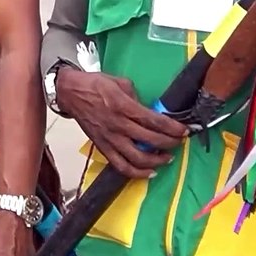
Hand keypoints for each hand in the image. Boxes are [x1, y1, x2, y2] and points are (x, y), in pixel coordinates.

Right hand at [55, 68, 187, 177]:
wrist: (70, 93)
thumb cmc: (96, 85)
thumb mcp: (120, 83)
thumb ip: (137, 98)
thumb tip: (149, 111)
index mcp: (123, 106)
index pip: (154, 121)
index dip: (172, 128)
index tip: (185, 131)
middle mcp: (118, 125)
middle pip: (150, 140)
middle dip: (170, 143)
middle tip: (180, 142)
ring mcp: (110, 139)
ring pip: (137, 158)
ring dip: (157, 161)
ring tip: (167, 157)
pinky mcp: (103, 148)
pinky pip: (121, 166)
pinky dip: (137, 173)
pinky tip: (150, 172)